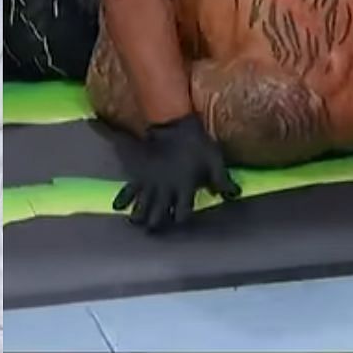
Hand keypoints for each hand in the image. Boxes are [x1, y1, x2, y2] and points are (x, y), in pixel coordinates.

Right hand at [112, 113, 240, 231]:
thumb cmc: (197, 142)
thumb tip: (234, 196)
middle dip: (157, 225)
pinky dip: (123, 200)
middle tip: (155, 230)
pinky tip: (118, 207)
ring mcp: (150, 184)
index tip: (181, 220)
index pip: (182, 214)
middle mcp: (166, 190)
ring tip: (138, 223)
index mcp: (185, 189)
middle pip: (158, 216)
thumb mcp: (214, 160)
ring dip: (140, 217)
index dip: (181, 219)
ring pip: (141, 209)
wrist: (173, 123)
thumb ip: (223, 180)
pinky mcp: (139, 174)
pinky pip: (127, 191)